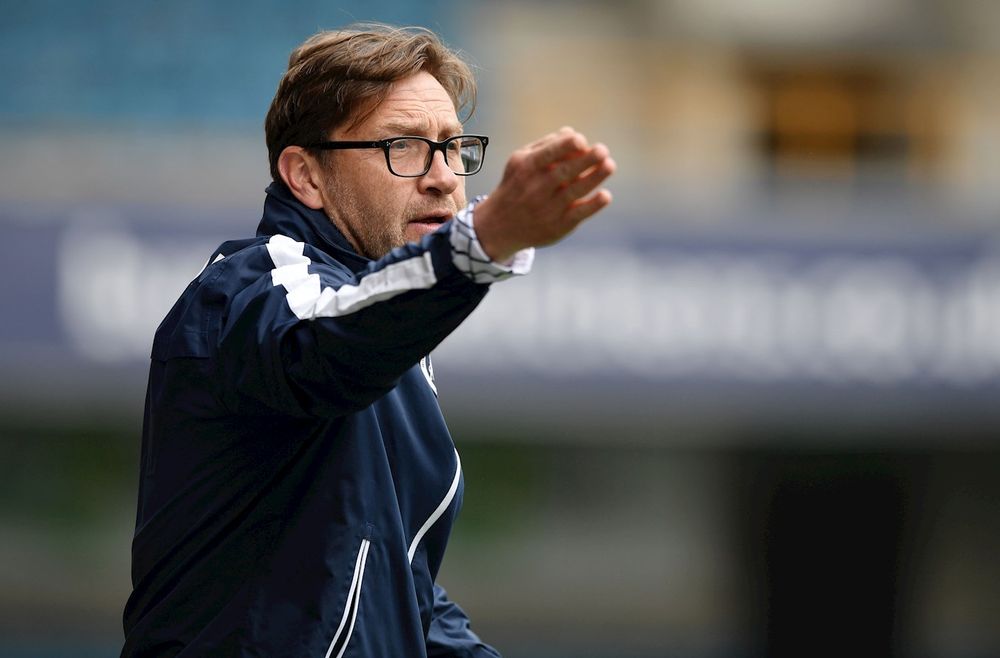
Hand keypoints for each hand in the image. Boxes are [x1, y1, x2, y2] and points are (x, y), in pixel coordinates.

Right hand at [472, 127, 615, 262]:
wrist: (500, 226)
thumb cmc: (517, 185)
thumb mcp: (520, 161)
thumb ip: (546, 145)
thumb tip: (573, 133)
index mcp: (527, 167)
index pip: (548, 154)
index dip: (566, 146)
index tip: (581, 141)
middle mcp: (536, 188)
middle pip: (564, 172)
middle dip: (585, 160)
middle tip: (603, 150)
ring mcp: (548, 208)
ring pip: (574, 191)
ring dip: (594, 178)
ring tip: (610, 165)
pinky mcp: (558, 226)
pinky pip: (578, 214)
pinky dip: (593, 205)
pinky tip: (605, 195)